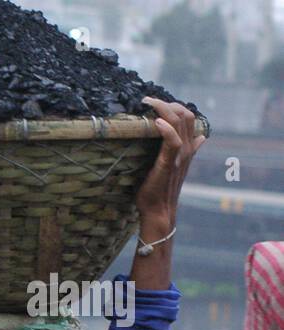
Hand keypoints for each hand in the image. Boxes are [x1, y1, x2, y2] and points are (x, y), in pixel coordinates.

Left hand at [135, 98, 205, 234]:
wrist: (159, 210)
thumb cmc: (159, 189)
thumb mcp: (172, 165)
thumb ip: (185, 150)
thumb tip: (201, 138)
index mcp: (187, 148)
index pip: (187, 117)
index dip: (174, 106)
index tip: (154, 102)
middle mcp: (187, 149)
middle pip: (185, 115)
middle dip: (166, 103)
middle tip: (147, 99)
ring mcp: (179, 156)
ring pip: (180, 123)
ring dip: (164, 109)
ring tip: (148, 103)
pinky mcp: (169, 163)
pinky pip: (172, 142)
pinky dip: (166, 129)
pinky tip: (156, 121)